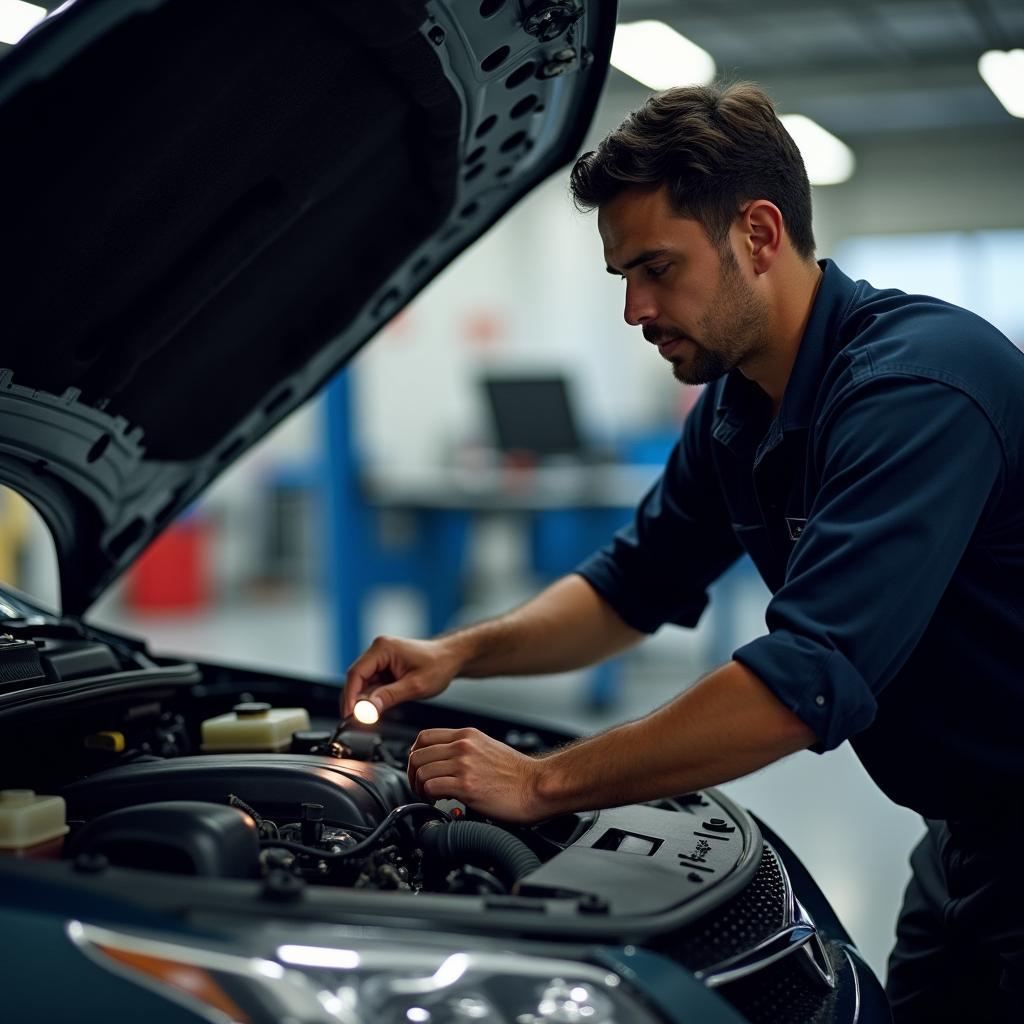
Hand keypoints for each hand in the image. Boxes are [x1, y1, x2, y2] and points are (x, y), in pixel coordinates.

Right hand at [342, 635, 462, 717]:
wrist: (452, 658)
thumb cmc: (438, 665)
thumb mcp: (415, 686)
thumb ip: (389, 696)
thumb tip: (366, 710)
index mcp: (383, 648)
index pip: (356, 673)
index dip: (350, 696)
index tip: (349, 715)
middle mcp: (378, 650)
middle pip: (356, 678)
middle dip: (355, 700)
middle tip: (355, 721)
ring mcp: (381, 658)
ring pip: (363, 683)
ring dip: (363, 700)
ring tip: (366, 719)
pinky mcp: (385, 667)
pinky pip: (372, 684)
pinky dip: (371, 698)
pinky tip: (374, 710)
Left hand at [407, 727, 546, 823]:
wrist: (538, 786)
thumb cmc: (518, 773)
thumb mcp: (488, 747)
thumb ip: (465, 750)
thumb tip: (446, 761)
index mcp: (467, 736)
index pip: (424, 736)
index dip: (414, 754)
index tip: (417, 767)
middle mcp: (463, 747)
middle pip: (417, 754)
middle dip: (412, 774)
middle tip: (419, 787)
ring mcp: (464, 765)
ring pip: (420, 771)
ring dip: (419, 788)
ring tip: (429, 797)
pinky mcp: (466, 786)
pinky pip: (431, 788)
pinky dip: (428, 798)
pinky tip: (437, 803)